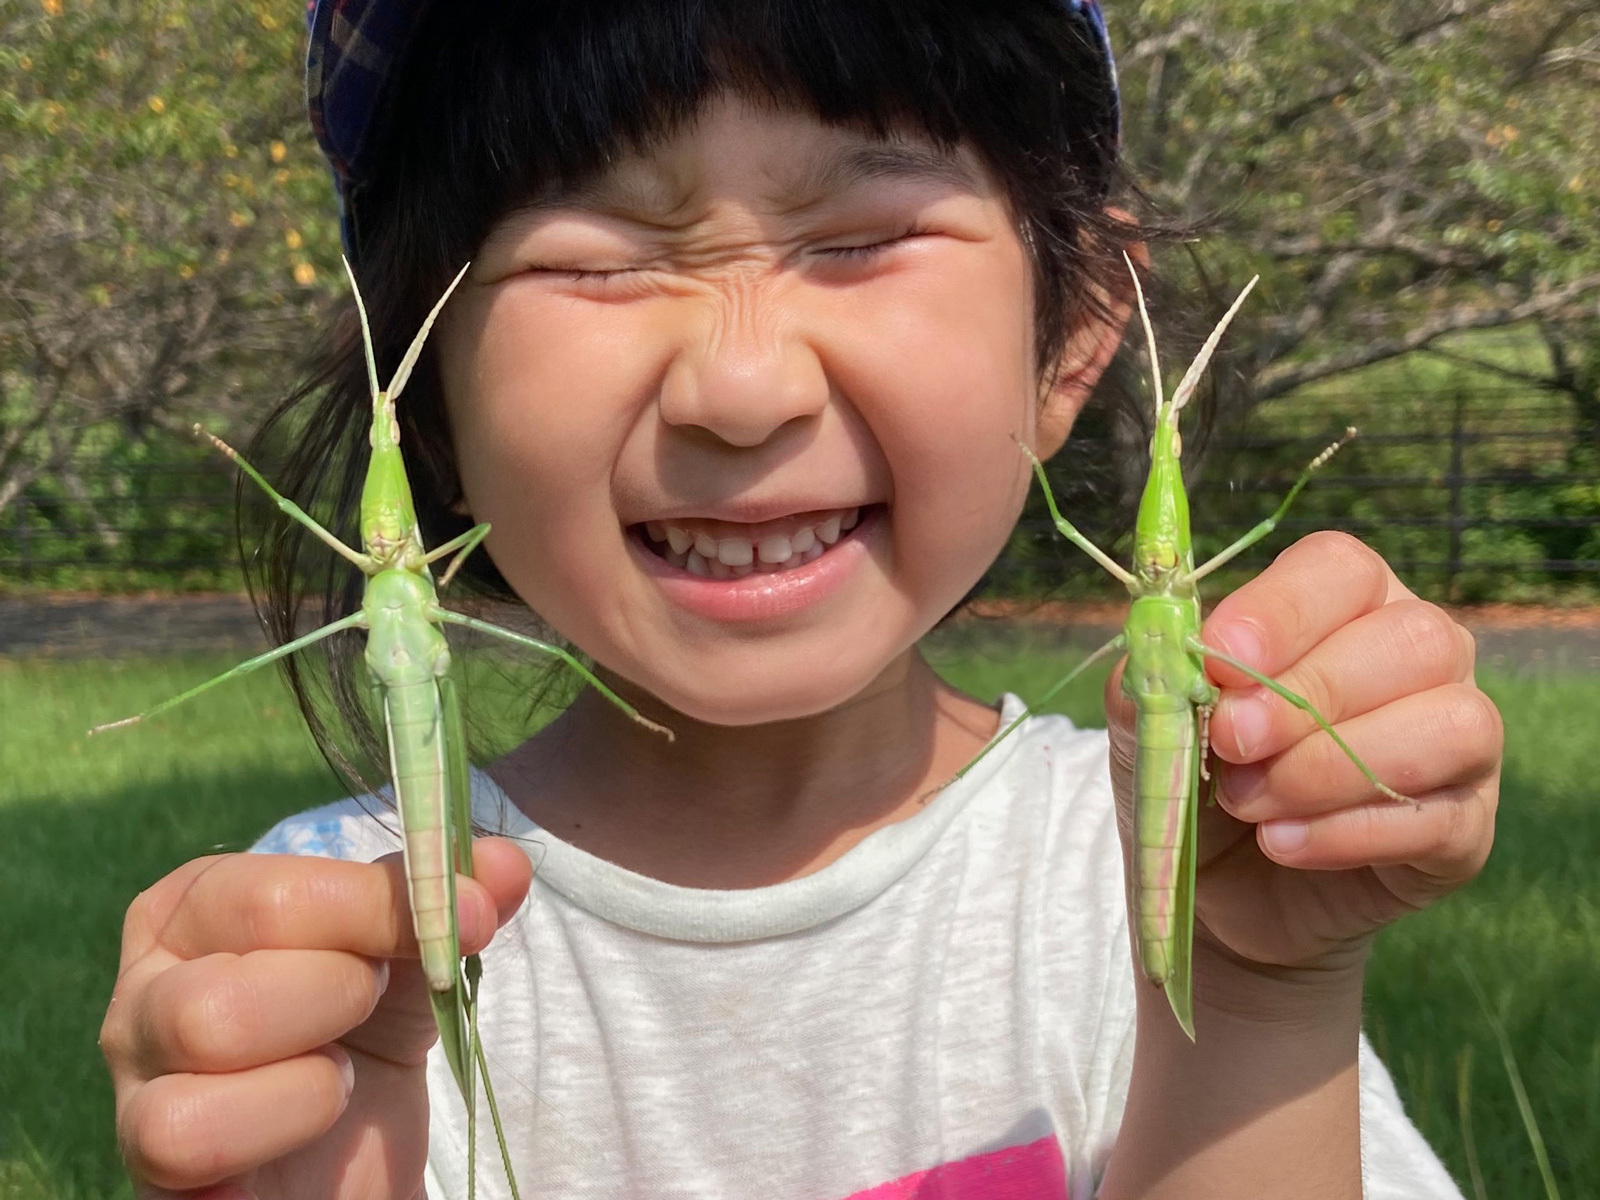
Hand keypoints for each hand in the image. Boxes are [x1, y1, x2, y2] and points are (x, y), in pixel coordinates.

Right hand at [100, 839, 531, 1199]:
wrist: (351, 1154)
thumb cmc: (362, 1031)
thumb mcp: (413, 954)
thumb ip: (452, 898)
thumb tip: (507, 863)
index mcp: (194, 908)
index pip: (270, 896)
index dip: (381, 907)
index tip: (470, 918)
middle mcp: (143, 991)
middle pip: (226, 990)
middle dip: (340, 996)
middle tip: (370, 1008)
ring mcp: (136, 1086)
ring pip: (203, 1056)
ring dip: (312, 1077)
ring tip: (340, 1078)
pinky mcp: (156, 1169)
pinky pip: (182, 1143)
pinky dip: (277, 1133)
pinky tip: (313, 1135)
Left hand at [1105, 531, 1500, 992]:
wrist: (1224, 890)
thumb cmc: (1197, 780)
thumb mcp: (1152, 729)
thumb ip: (1154, 683)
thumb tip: (1162, 655)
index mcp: (1345, 603)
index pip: (1341, 569)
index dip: (1283, 610)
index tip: (1221, 660)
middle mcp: (1421, 658)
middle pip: (1412, 639)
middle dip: (1309, 694)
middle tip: (1230, 741)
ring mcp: (1459, 743)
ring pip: (1449, 725)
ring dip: (1332, 767)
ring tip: (1249, 803)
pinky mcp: (1466, 828)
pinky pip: (1439, 818)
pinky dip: (1348, 833)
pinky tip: (1283, 843)